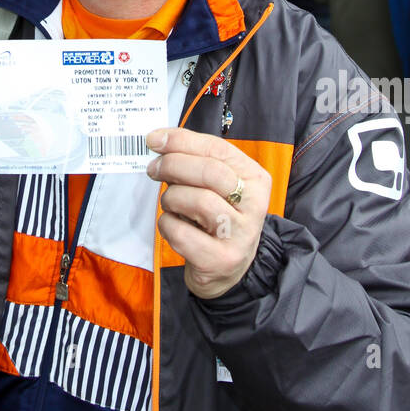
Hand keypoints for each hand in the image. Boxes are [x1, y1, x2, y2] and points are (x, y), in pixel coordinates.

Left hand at [146, 127, 270, 298]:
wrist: (227, 270)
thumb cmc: (214, 218)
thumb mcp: (213, 186)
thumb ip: (192, 160)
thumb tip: (158, 139)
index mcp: (255, 179)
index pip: (217, 149)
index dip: (181, 141)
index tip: (154, 140)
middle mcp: (254, 206)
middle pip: (210, 173)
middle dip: (174, 166)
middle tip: (153, 169)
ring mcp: (240, 235)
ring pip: (198, 201)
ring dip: (172, 198)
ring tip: (170, 204)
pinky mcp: (220, 260)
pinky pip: (182, 233)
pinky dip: (168, 225)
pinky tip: (173, 227)